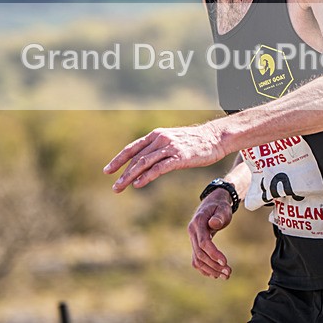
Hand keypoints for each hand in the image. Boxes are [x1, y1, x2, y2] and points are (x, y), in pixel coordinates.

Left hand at [103, 123, 225, 191]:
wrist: (215, 138)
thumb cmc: (195, 142)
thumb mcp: (173, 141)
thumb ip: (159, 148)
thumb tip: (146, 161)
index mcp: (157, 134)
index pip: (132, 148)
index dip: (119, 160)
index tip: (108, 171)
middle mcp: (160, 139)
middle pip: (136, 157)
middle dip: (122, 173)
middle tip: (114, 187)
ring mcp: (169, 148)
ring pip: (143, 163)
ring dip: (129, 177)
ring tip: (120, 187)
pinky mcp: (179, 157)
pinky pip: (158, 168)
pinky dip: (146, 176)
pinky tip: (138, 184)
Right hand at [188, 189, 233, 278]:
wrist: (213, 204)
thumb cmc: (220, 206)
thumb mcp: (223, 208)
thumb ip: (219, 216)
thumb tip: (213, 224)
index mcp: (198, 222)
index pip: (203, 243)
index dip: (213, 254)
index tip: (225, 262)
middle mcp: (192, 232)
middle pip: (200, 254)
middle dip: (214, 265)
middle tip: (229, 272)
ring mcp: (192, 239)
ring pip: (198, 260)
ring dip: (211, 269)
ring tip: (225, 276)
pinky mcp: (195, 245)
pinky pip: (197, 260)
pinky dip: (205, 269)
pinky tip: (215, 274)